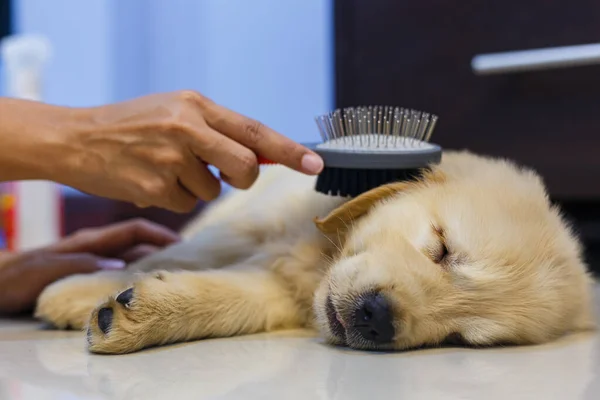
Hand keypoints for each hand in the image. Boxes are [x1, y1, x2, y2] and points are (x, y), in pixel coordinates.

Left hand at [0, 219, 179, 313]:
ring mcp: (93, 263)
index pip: (135, 230)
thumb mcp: (46, 269)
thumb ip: (81, 264)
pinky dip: (136, 280)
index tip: (184, 243)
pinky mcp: (88, 278)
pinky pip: (120, 275)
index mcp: (91, 241)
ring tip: (174, 277)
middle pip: (139, 246)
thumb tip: (120, 267)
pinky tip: (144, 291)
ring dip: (152, 266)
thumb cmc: (16, 276)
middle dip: (165, 250)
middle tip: (189, 262)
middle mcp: (97, 250)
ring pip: (132, 261)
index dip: (161, 234)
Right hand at [59, 91, 323, 211]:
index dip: (288, 150)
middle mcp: (186, 128)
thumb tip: (259, 156)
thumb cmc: (132, 126)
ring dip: (193, 186)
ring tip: (162, 167)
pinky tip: (147, 179)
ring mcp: (170, 158)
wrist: (75, 138)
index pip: (254, 130)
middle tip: (221, 172)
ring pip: (211, 191)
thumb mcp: (176, 113)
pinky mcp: (154, 187)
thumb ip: (217, 131)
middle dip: (241, 177)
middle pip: (245, 166)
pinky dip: (171, 197)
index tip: (315, 164)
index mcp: (195, 105)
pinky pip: (184, 204)